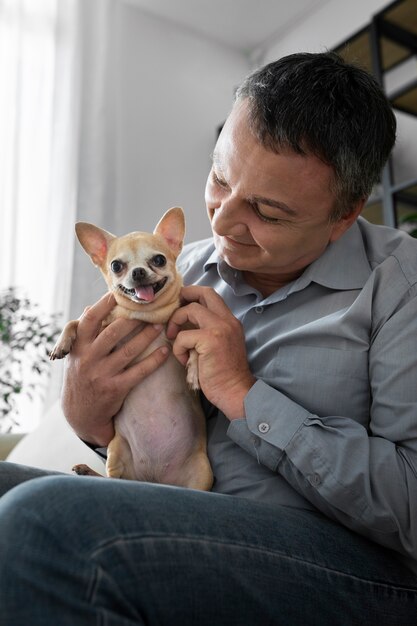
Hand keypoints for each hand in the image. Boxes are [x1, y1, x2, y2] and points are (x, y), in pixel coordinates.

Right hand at [61, 293, 169, 445]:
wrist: (80, 413)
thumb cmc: (80, 375)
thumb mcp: (76, 355)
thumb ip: (83, 333)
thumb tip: (89, 307)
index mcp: (78, 347)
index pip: (90, 321)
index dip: (104, 305)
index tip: (118, 295)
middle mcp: (88, 359)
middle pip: (113, 333)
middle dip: (133, 320)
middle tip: (149, 310)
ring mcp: (102, 375)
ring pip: (128, 351)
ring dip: (147, 336)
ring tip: (160, 325)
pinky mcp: (116, 389)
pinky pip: (139, 372)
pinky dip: (154, 360)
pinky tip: (165, 350)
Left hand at [166, 286, 255, 419]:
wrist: (235, 391)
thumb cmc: (224, 373)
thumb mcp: (220, 345)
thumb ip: (208, 330)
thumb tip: (184, 321)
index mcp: (230, 320)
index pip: (212, 294)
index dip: (193, 294)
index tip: (181, 305)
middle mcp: (227, 320)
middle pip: (204, 292)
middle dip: (184, 296)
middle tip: (173, 312)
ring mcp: (220, 328)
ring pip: (190, 310)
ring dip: (176, 323)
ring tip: (174, 339)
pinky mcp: (210, 340)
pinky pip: (183, 336)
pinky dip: (178, 348)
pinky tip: (184, 360)